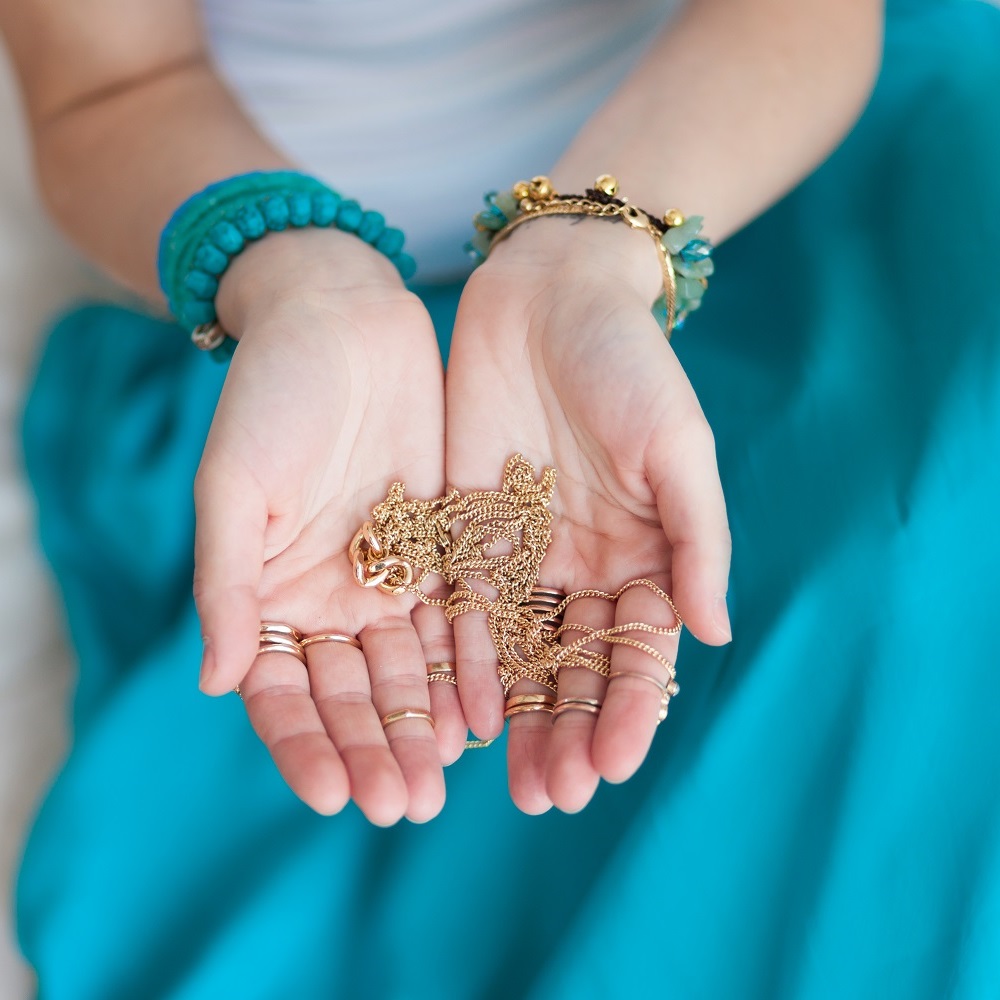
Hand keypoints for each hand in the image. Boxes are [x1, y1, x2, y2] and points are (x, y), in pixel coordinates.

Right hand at [193, 228, 465, 823]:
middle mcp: (331, 595)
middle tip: (401, 807)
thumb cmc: (271, 396)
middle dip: (374, 750)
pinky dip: (465, 668)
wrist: (341, 323)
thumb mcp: (236, 487)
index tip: (331, 795)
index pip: (283, 689)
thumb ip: (227, 584)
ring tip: (442, 785)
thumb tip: (217, 682)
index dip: (304, 744)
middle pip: (352, 693)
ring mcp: (390, 576)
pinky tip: (482, 714)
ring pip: (407, 670)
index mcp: (270, 590)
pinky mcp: (443, 548)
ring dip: (422, 727)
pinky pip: (457, 619)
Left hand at [446, 218, 731, 813]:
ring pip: (520, 656)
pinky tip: (463, 715)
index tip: (615, 765)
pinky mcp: (465, 531)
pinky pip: (463, 609)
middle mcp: (582, 566)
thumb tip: (714, 634)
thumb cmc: (628, 364)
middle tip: (555, 796)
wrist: (548, 296)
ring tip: (512, 784)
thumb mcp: (677, 446)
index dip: (630, 710)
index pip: (639, 652)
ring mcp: (522, 554)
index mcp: (643, 553)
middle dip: (569, 733)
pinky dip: (465, 663)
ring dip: (519, 720)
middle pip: (576, 668)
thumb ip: (696, 538)